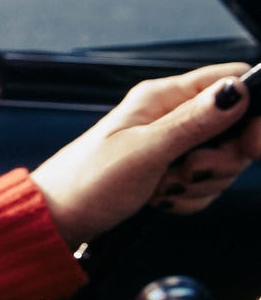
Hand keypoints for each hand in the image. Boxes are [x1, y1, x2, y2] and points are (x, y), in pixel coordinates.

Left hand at [29, 63, 260, 245]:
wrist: (59, 218)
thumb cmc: (87, 181)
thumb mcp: (145, 150)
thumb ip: (194, 122)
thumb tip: (237, 90)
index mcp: (163, 97)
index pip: (231, 81)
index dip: (253, 108)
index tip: (251, 143)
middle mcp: (170, 115)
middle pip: (236, 129)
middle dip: (220, 160)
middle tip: (186, 169)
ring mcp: (173, 145)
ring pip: (223, 162)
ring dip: (199, 183)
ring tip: (162, 185)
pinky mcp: (172, 172)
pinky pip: (206, 185)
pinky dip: (188, 198)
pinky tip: (160, 198)